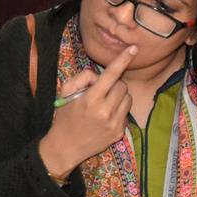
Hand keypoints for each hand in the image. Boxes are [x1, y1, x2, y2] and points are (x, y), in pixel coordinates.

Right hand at [36, 47, 134, 176]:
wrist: (65, 147)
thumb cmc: (64, 117)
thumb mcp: (65, 93)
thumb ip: (83, 78)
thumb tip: (99, 75)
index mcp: (91, 99)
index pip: (111, 75)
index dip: (123, 60)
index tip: (133, 49)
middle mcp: (105, 111)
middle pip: (122, 86)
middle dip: (114, 84)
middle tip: (101, 91)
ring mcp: (114, 124)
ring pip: (128, 98)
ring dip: (119, 96)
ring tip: (105, 103)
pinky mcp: (119, 133)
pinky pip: (126, 113)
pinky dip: (118, 110)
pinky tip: (105, 117)